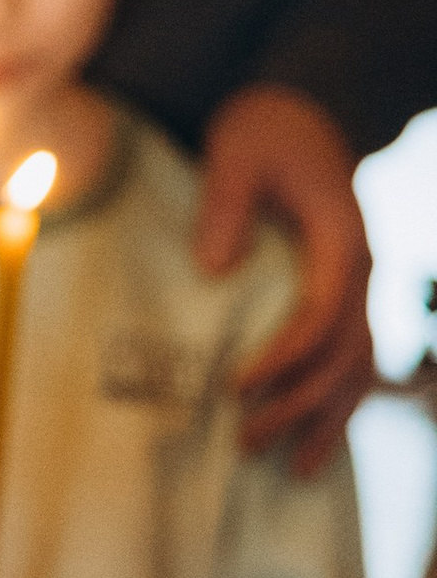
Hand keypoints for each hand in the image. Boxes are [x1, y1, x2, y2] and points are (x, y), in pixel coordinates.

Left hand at [195, 85, 372, 470]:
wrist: (300, 109)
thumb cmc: (264, 128)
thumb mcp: (237, 150)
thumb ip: (225, 204)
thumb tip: (213, 268)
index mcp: (342, 239)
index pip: (322, 314)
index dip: (285, 357)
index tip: (239, 387)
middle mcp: (363, 270)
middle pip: (342, 354)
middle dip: (297, 402)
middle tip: (244, 439)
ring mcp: (361, 285)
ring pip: (358, 368)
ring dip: (324, 417)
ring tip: (288, 468)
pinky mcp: (346, 295)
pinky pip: (353, 359)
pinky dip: (337, 402)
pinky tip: (314, 445)